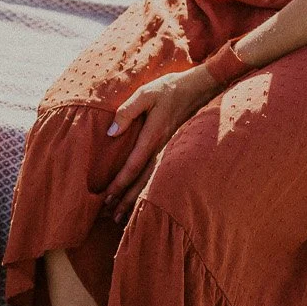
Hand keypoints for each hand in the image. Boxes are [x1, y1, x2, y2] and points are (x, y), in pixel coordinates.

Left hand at [102, 65, 223, 221]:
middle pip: (142, 181)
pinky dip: (149, 191)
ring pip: (152, 182)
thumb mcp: (146, 93)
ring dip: (137, 200)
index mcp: (154, 135)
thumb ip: (127, 111)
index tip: (107, 197)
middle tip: (110, 216)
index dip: (120, 183)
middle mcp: (163, 148)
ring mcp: (170, 151)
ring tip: (121, 217)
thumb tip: (111, 133)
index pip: (134, 165)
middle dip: (126, 199)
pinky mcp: (173, 151)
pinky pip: (159, 175)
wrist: (199, 88)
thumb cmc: (169, 88)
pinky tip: (142, 201)